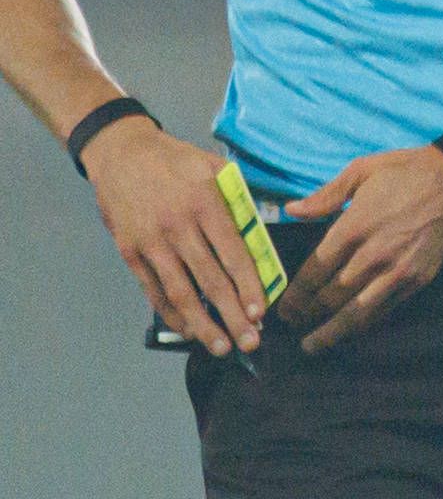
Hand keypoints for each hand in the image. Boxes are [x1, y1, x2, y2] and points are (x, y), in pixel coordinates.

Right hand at [86, 123, 271, 355]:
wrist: (120, 151)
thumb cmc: (176, 161)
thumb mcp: (215, 168)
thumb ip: (241, 200)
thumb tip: (266, 235)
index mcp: (206, 203)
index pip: (234, 254)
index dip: (249, 287)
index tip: (262, 313)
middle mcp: (178, 225)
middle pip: (210, 280)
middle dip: (232, 316)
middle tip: (251, 342)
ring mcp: (151, 241)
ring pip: (180, 292)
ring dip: (202, 324)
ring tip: (222, 347)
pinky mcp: (130, 250)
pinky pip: (152, 289)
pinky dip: (171, 313)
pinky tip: (189, 330)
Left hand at [278, 144, 442, 351]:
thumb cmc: (409, 170)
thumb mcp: (361, 170)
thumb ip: (325, 195)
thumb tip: (291, 210)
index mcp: (353, 226)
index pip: (315, 270)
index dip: (295, 294)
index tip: (283, 307)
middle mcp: (373, 254)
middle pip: (331, 296)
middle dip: (307, 315)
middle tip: (292, 325)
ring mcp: (398, 270)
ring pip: (357, 311)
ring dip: (332, 332)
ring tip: (313, 346)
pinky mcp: (419, 278)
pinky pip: (386, 308)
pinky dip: (365, 324)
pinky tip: (351, 331)